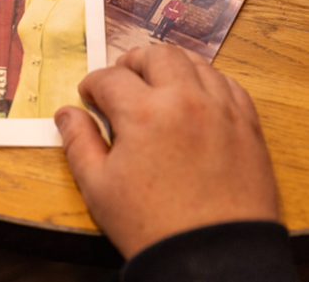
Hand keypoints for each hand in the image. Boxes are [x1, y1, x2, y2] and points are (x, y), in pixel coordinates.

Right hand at [54, 44, 278, 258]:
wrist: (210, 256)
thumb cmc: (151, 224)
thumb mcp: (98, 186)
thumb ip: (78, 142)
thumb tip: (65, 114)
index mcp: (143, 113)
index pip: (110, 78)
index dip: (92, 85)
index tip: (89, 97)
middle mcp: (185, 100)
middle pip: (157, 55)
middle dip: (132, 62)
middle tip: (121, 79)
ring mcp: (221, 110)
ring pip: (196, 63)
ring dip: (171, 67)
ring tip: (157, 85)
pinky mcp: (246, 125)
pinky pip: (228, 85)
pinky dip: (207, 82)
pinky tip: (194, 98)